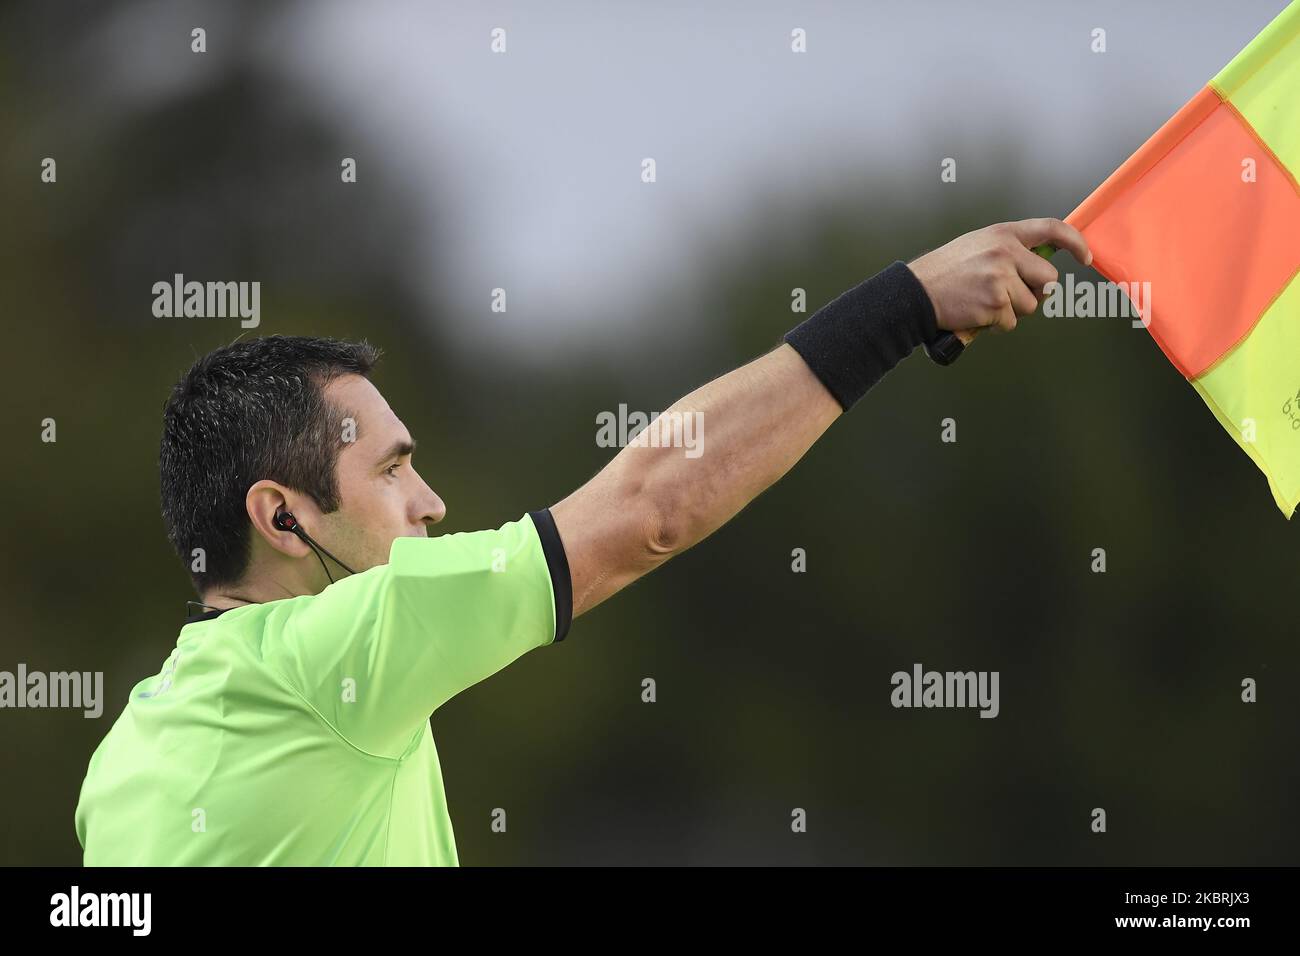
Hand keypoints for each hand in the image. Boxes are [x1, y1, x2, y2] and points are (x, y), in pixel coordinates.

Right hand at [907, 218, 1091, 342]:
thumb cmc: (946, 271)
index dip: (1075, 242)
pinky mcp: (994, 303)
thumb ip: (1010, 249)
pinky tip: (977, 312)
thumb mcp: (979, 245)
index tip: (1085, 256)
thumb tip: (1040, 262)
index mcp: (1003, 234)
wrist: (916, 292)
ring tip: (985, 302)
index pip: (1052, 229)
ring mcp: (1001, 278)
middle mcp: (1006, 252)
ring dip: (1012, 310)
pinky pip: (1011, 321)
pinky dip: (996, 323)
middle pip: (1048, 278)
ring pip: (1031, 304)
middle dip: (1036, 291)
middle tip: (1010, 294)